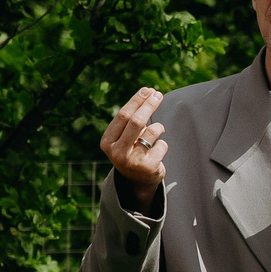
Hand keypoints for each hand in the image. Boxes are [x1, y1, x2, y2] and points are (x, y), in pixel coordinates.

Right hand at [101, 87, 166, 208]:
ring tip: (156, 134)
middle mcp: (117, 152)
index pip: (123, 115)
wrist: (137, 181)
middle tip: (159, 94)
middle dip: (149, 105)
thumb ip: (133, 118)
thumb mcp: (126, 136)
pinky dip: (162, 144)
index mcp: (107, 141)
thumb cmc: (132, 150)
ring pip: (152, 131)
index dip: (137, 101)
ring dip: (158, 127)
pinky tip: (156, 153)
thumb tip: (149, 93)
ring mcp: (132, 161)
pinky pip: (162, 145)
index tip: (148, 90)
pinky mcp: (148, 167)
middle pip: (136, 121)